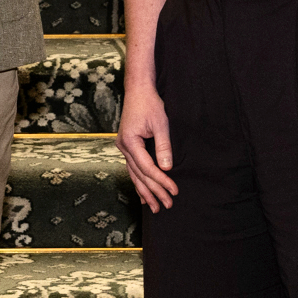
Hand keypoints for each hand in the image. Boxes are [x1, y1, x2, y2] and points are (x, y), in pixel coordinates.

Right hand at [117, 84, 175, 210]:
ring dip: (145, 191)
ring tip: (154, 207)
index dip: (161, 181)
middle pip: (139, 175)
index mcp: (130, 142)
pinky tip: (143, 195)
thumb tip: (166, 168)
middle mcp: (123, 147)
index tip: (173, 191)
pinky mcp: (127, 146)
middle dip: (154, 191)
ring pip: (134, 175)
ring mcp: (123, 147)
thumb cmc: (150, 104)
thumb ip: (163, 146)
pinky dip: (138, 182)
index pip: (147, 167)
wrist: (138, 90)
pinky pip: (132, 169)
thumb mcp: (161, 123)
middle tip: (167, 205)